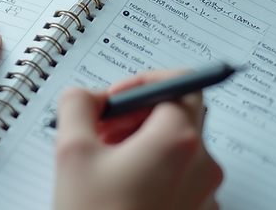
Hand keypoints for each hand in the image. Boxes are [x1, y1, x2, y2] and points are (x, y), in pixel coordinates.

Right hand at [54, 70, 222, 209]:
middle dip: (138, 113)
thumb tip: (87, 96)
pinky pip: (181, 176)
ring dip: (143, 142)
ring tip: (105, 163)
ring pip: (178, 146)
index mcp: (177, 140)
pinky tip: (120, 186)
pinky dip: (153, 170)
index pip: (176, 83)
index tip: (115, 99)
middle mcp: (201, 164)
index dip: (140, 82)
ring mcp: (203, 193)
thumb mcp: (71, 151)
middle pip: (179, 113)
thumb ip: (78, 104)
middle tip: (103, 129)